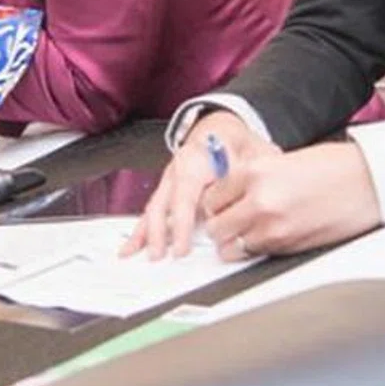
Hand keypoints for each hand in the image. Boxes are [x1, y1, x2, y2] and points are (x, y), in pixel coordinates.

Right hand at [124, 112, 272, 259]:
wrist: (220, 129)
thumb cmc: (234, 143)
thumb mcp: (251, 152)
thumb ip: (252, 174)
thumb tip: (251, 194)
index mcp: (197, 158)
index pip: (185, 194)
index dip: (181, 222)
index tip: (182, 246)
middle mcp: (178, 170)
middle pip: (163, 203)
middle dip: (159, 232)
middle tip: (161, 256)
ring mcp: (169, 181)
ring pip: (153, 208)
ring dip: (147, 234)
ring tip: (142, 255)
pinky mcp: (167, 191)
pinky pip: (152, 211)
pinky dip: (141, 230)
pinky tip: (132, 247)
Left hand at [201, 141, 383, 259]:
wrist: (370, 182)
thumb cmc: (333, 167)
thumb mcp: (282, 160)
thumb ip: (252, 177)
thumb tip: (229, 194)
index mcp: (255, 172)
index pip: (210, 197)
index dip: (214, 203)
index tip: (220, 204)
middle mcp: (259, 201)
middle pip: (214, 227)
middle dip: (220, 225)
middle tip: (230, 220)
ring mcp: (273, 228)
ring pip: (230, 248)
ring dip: (235, 242)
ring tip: (248, 231)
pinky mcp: (288, 247)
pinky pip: (255, 254)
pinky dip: (255, 249)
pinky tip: (268, 235)